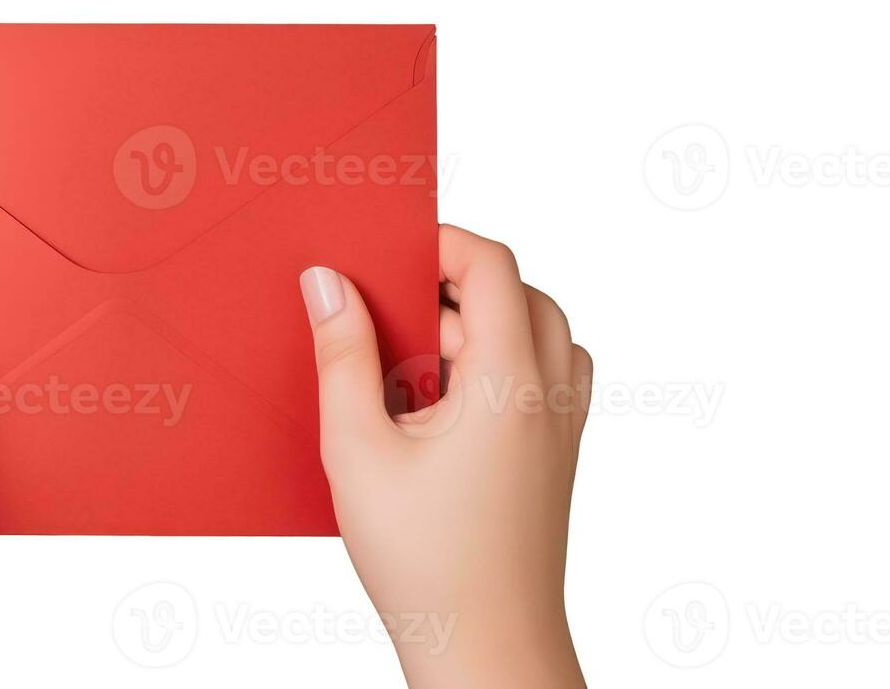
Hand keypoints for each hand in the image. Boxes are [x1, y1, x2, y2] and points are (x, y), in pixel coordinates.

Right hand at [301, 225, 589, 688]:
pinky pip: (542, 379)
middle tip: (392, 310)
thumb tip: (328, 282)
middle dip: (456, 285)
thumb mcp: (358, 449)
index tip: (386, 249)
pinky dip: (498, 368)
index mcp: (510, 381)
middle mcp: (551, 395)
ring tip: (414, 368)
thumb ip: (342, 355)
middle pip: (522, 293)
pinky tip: (439, 410)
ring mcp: (562, 428)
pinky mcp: (556, 458)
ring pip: (539, 335)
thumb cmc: (426, 562)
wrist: (487, 649)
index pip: (492, 265)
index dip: (440, 241)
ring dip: (480, 328)